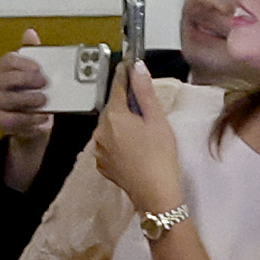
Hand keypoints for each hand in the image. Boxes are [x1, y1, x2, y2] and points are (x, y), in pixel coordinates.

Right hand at [0, 46, 57, 147]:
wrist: (29, 122)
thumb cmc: (29, 94)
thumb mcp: (33, 73)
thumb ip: (33, 53)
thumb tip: (30, 33)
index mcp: (1, 69)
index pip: (7, 61)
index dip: (23, 63)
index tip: (38, 68)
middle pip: (6, 79)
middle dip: (27, 81)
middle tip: (44, 84)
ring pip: (7, 100)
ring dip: (28, 100)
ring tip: (44, 101)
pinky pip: (10, 120)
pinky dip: (28, 119)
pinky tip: (40, 117)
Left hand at [83, 78, 186, 218]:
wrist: (155, 195)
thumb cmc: (160, 156)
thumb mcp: (157, 120)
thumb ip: (145, 91)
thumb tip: (137, 67)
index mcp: (113, 116)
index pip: (117, 87)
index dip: (125, 74)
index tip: (129, 63)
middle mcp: (100, 131)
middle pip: (113, 108)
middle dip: (127, 104)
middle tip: (146, 107)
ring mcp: (99, 149)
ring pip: (110, 126)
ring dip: (123, 123)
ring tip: (143, 131)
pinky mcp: (102, 164)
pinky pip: (109, 144)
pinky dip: (119, 140)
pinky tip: (135, 147)